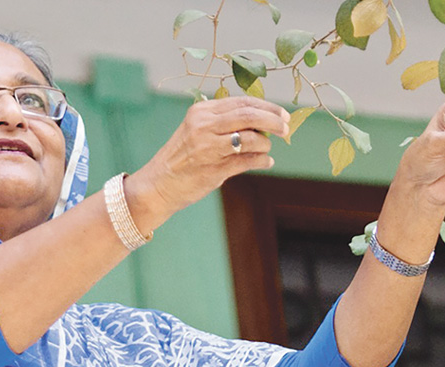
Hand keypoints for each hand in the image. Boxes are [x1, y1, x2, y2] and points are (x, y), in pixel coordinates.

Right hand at [124, 97, 289, 218]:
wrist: (158, 185)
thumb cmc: (182, 157)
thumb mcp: (197, 130)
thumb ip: (224, 121)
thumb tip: (262, 118)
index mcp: (201, 112)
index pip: (242, 102)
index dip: (267, 107)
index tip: (282, 115)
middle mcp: (204, 127)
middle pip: (249, 115)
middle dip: (273, 121)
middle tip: (286, 128)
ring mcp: (208, 148)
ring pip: (251, 139)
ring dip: (265, 145)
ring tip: (265, 150)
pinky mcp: (214, 170)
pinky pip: (248, 161)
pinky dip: (262, 161)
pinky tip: (266, 162)